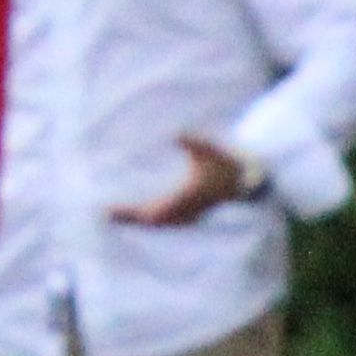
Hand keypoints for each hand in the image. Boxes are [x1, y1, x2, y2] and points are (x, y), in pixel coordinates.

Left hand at [110, 132, 257, 229]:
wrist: (249, 179)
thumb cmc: (227, 164)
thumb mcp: (208, 150)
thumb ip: (191, 143)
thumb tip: (178, 134)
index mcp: (183, 200)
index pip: (150, 214)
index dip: (129, 215)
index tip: (108, 213)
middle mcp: (184, 211)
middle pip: (149, 221)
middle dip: (127, 218)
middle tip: (105, 214)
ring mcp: (189, 213)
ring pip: (158, 222)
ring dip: (138, 220)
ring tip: (118, 215)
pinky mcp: (192, 211)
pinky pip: (166, 219)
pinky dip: (151, 217)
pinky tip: (143, 213)